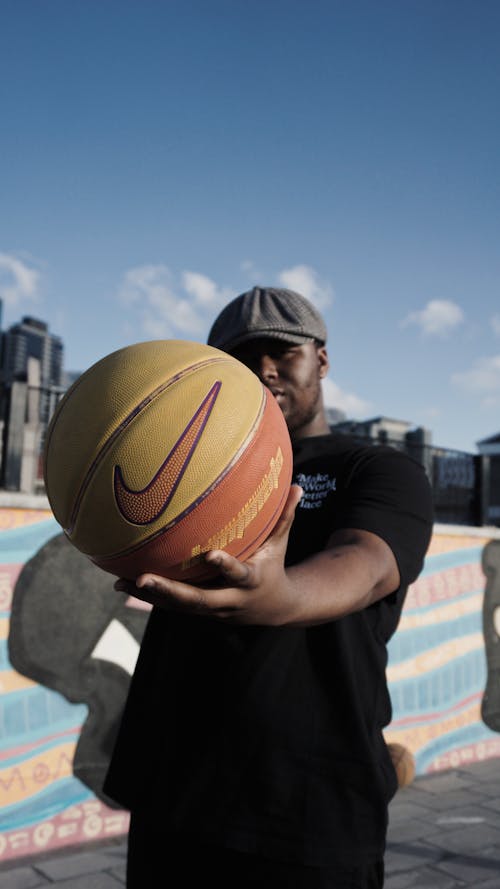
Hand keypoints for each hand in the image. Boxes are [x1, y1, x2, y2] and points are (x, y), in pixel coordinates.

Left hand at [114, 485, 303, 625]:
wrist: (274, 609)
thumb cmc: (274, 565)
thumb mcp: (281, 543)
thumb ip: (286, 515)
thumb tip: (298, 485)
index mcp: (250, 582)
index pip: (238, 574)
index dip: (226, 566)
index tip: (211, 554)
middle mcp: (229, 600)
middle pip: (198, 600)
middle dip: (171, 591)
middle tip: (145, 578)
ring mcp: (211, 609)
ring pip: (179, 607)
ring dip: (151, 596)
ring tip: (123, 582)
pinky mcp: (198, 612)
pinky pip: (171, 606)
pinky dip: (147, 597)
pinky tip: (121, 584)